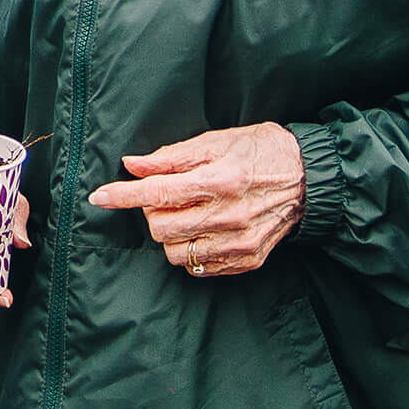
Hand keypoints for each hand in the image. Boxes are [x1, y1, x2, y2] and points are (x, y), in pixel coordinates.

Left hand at [86, 123, 304, 277]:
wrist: (309, 178)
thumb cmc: (259, 151)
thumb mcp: (215, 142)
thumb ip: (171, 157)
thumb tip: (132, 165)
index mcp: (220, 180)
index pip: (158, 193)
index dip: (123, 196)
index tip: (98, 197)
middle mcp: (230, 216)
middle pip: (162, 228)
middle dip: (152, 213)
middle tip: (165, 197)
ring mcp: (240, 242)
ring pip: (176, 253)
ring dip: (169, 234)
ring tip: (186, 213)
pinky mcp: (247, 260)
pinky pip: (199, 267)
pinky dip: (190, 249)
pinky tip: (202, 229)